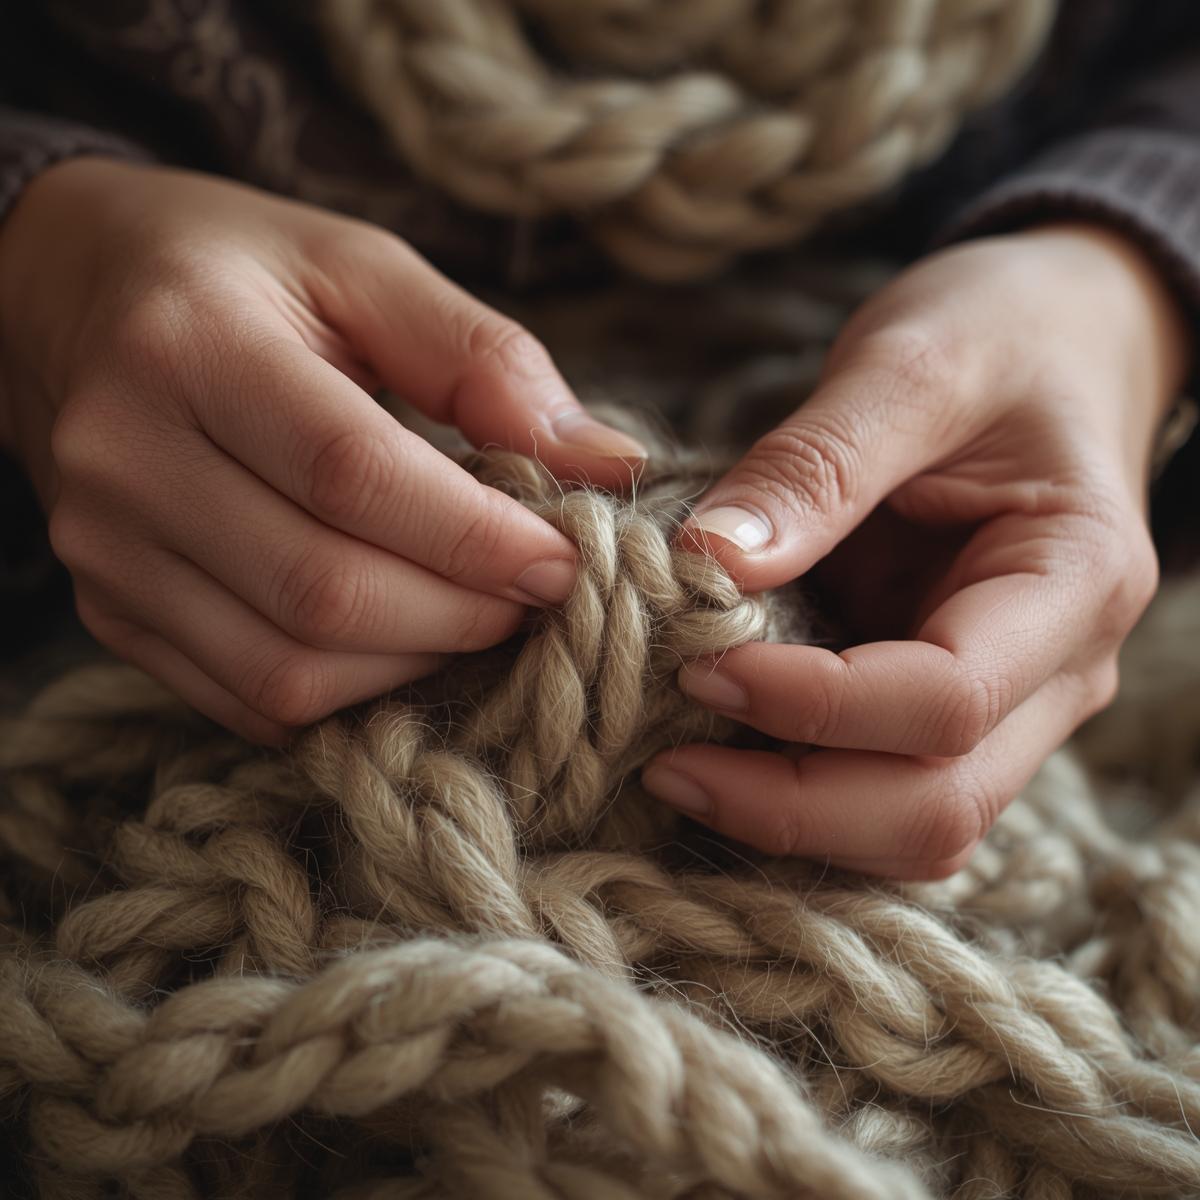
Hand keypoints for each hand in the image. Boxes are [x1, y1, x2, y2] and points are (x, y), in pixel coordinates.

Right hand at [0, 159, 644, 742]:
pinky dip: (349, 696)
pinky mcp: (112, 610)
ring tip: (474, 616)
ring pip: (288, 670)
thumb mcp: (363, 267)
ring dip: (414, 664)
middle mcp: (128, 459)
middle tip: (534, 596)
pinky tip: (400, 644)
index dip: (475, 537)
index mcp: (192, 346)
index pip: (352, 476)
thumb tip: (609, 463)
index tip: (563, 560)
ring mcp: (107, 550)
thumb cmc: (236, 272)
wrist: (68, 293)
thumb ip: (487, 361)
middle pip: (324, 592)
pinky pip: (247, 700)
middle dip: (462, 615)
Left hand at [643, 224, 1188, 878]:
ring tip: (676, 771)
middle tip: (664, 765)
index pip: (948, 700)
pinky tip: (721, 762)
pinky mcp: (953, 707)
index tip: (699, 668)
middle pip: (937, 808)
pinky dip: (804, 803)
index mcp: (1074, 581)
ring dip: (793, 823)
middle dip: (791, 805)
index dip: (814, 705)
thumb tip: (709, 563)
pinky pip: (888, 796)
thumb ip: (814, 465)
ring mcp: (1014, 704)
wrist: (1057, 340)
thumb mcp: (911, 365)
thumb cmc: (999, 336)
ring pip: (916, 830)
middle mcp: (1060, 671)